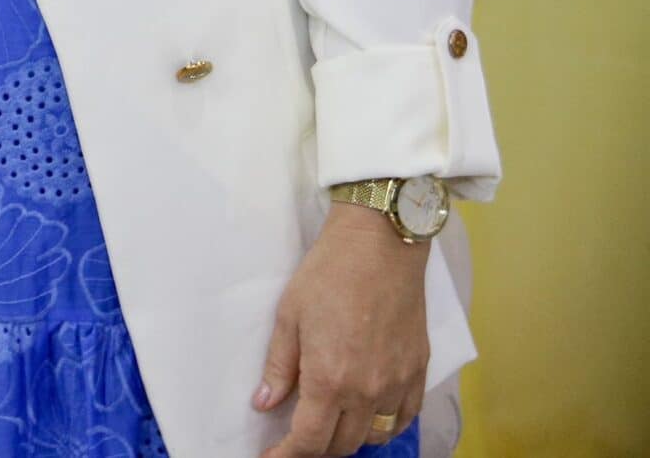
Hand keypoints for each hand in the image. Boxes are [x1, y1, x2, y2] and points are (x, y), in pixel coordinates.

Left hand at [256, 205, 430, 455]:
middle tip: (293, 439)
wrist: (380, 246)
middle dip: (314, 449)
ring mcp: (398, 383)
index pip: (309, 439)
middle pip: (341, 444)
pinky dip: (383, 426)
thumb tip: (265, 403)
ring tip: (327, 428)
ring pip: (373, 436)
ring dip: (348, 440)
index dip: (287, 455)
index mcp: (330, 379)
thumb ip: (279, 367)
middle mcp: (368, 390)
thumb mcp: (289, 318)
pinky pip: (403, 417)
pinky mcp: (418, 371)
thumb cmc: (328, 275)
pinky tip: (367, 416)